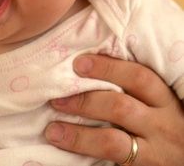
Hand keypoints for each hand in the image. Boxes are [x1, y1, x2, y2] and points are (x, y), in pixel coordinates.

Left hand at [45, 54, 183, 165]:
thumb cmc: (166, 123)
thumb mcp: (160, 103)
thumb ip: (136, 88)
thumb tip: (90, 66)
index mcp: (164, 99)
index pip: (139, 77)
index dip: (108, 67)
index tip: (79, 63)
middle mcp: (161, 123)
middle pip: (120, 107)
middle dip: (85, 100)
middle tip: (58, 97)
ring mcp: (154, 150)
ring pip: (112, 140)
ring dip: (78, 134)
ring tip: (53, 129)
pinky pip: (113, 161)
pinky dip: (85, 153)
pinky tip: (65, 148)